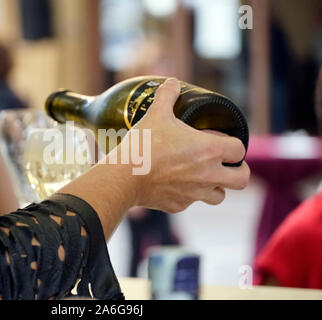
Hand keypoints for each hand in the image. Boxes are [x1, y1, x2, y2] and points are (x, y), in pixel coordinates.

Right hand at [58, 78, 249, 238]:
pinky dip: (186, 195)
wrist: (124, 176)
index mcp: (210, 150)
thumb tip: (172, 82)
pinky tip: (172, 185)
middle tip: (224, 164)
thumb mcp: (156, 114)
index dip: (233, 145)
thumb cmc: (144, 144)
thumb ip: (168, 95)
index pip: (240, 150)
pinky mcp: (178, 206)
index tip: (221, 143)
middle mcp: (209, 175)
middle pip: (241, 179)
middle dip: (237, 171)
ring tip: (200, 176)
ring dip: (215, 186)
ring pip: (219, 196)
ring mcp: (194, 194)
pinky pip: (190, 202)